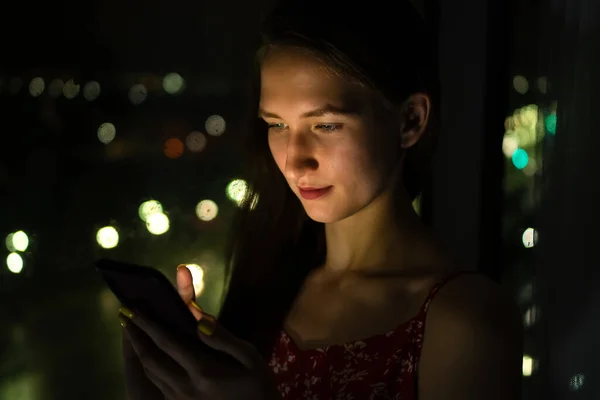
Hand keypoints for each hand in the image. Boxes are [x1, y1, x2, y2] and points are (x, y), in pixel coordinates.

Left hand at [118, 266, 279, 399]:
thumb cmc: (258, 385)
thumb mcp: (249, 356)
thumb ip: (222, 337)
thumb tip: (197, 316)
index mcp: (202, 370)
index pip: (166, 342)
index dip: (146, 324)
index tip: (131, 308)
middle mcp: (185, 387)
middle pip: (151, 358)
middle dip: (135, 335)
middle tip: (125, 315)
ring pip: (151, 372)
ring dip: (138, 350)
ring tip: (132, 331)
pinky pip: (158, 384)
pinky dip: (148, 365)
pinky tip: (149, 355)